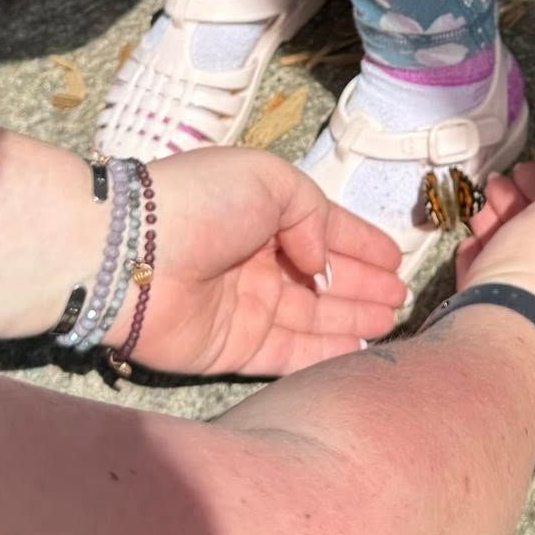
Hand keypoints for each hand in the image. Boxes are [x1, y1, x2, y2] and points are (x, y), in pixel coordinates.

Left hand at [112, 148, 407, 377]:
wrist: (133, 255)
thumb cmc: (203, 203)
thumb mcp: (270, 181)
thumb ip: (312, 215)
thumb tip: (320, 263)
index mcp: (262, 212)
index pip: (323, 228)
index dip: (360, 243)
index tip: (397, 259)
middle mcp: (256, 259)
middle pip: (321, 278)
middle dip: (362, 285)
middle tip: (401, 298)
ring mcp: (245, 306)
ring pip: (311, 317)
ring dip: (351, 318)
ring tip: (391, 321)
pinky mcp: (232, 349)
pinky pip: (289, 354)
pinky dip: (325, 354)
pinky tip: (360, 351)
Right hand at [455, 142, 534, 361]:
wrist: (497, 341)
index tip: (527, 169)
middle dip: (520, 203)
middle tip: (496, 183)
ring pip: (519, 256)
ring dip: (498, 224)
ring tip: (479, 207)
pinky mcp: (503, 325)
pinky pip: (495, 283)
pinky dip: (484, 259)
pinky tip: (471, 244)